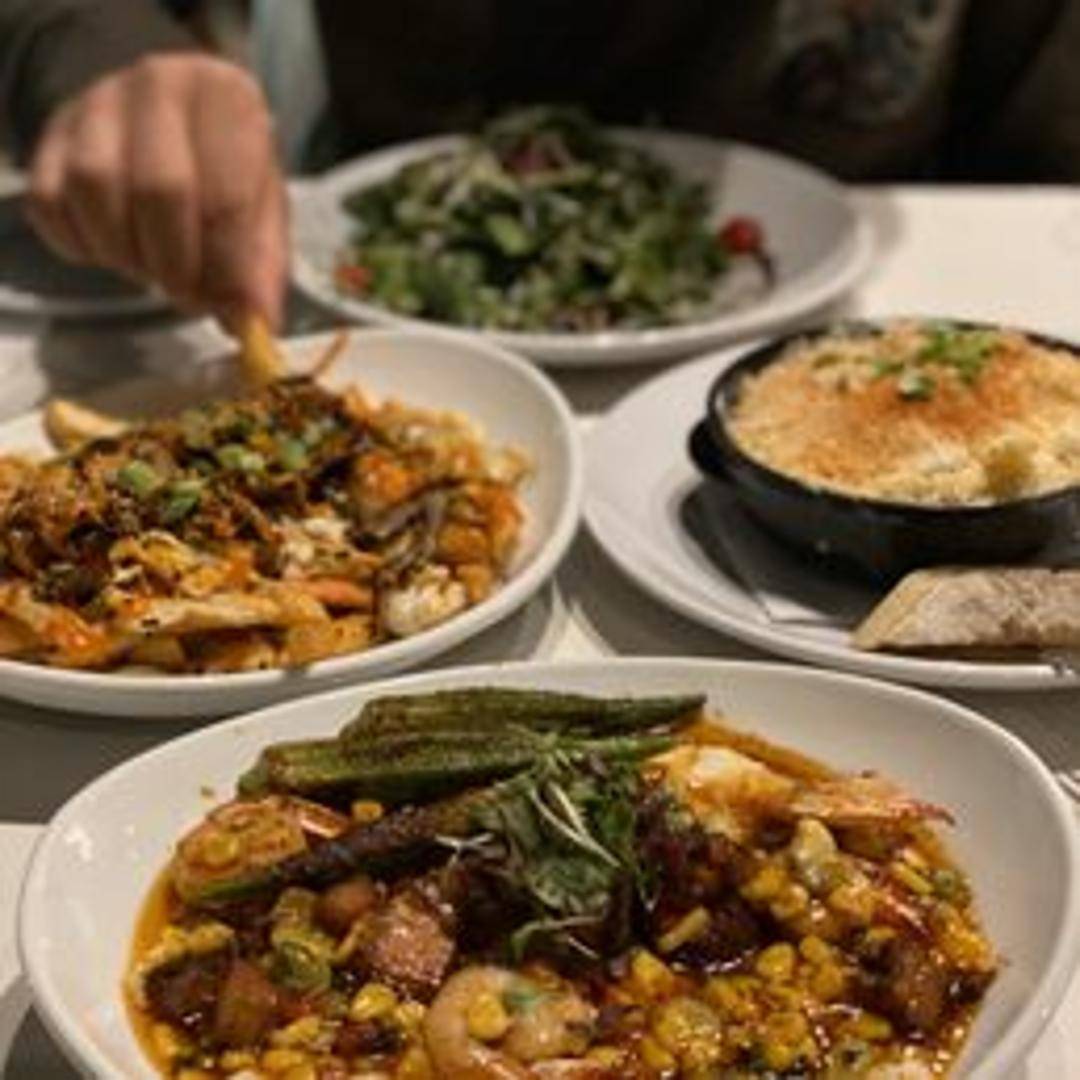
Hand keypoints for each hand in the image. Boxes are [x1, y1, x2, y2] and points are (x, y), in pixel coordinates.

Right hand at [26, 53, 286, 329]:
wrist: (174, 123)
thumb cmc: (228, 171)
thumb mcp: (263, 214)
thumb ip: (262, 269)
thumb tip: (254, 324)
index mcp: (225, 98)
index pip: (224, 197)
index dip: (225, 268)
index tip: (229, 310)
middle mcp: (158, 85)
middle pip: (158, 191)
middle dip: (175, 266)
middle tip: (188, 296)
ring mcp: (96, 103)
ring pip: (95, 191)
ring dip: (125, 254)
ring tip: (152, 268)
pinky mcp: (51, 131)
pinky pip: (49, 202)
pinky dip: (80, 245)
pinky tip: (112, 249)